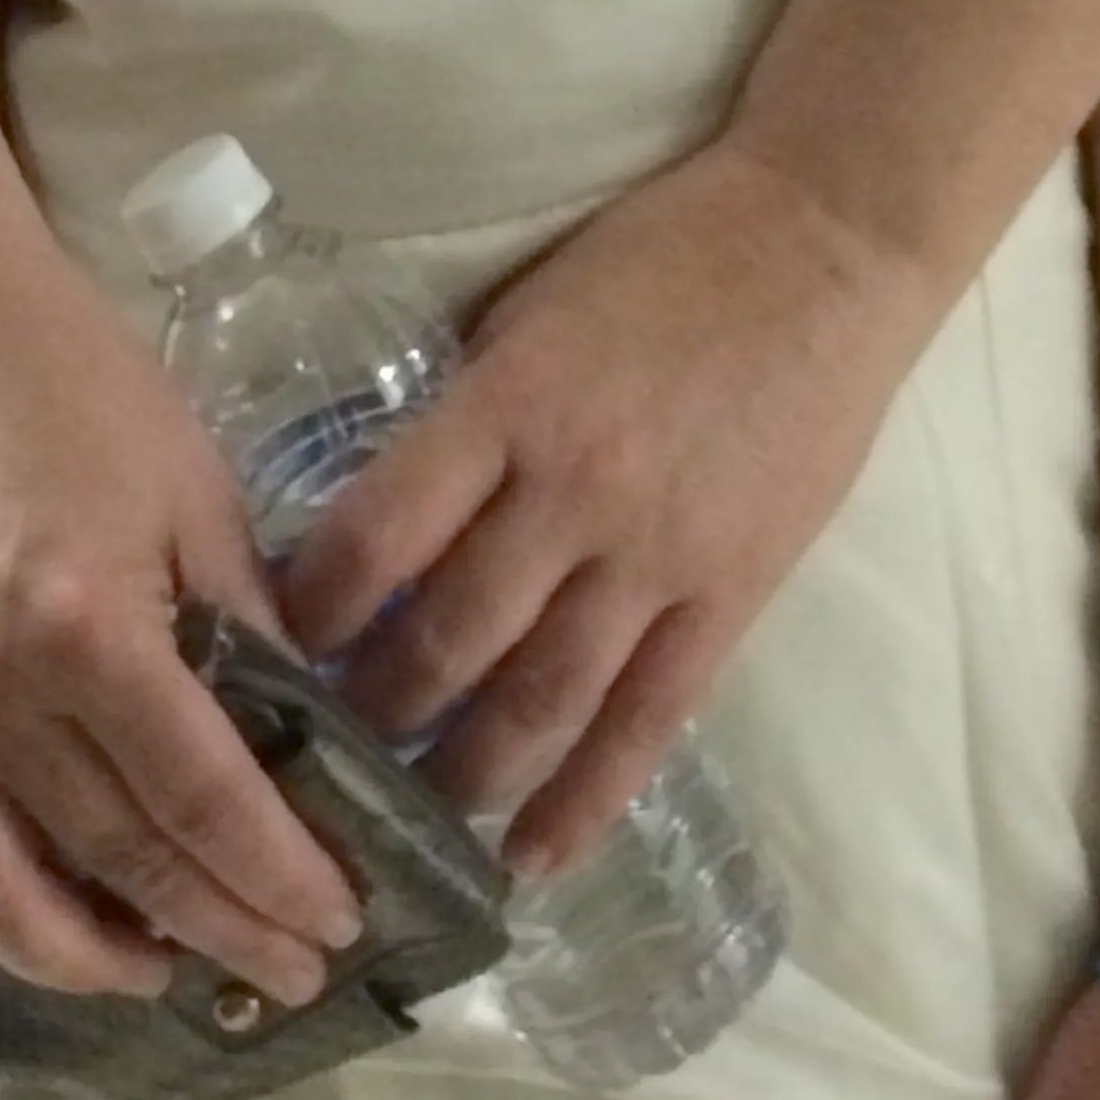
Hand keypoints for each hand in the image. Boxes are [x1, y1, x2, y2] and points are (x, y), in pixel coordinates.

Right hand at [0, 247, 362, 1010]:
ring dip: (90, 961)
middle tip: (296, 974)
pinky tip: (44, 932)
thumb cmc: (77, 389)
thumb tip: (309, 754)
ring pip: (0, 895)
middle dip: (219, 931)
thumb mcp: (197, 495)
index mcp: (85, 631)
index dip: (278, 878)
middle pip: (120, 861)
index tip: (340, 922)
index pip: (203, 803)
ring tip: (173, 976)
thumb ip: (249, 632)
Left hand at [272, 140, 941, 876]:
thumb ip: (469, 415)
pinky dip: (585, 801)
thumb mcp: (530, 307)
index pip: (377, 534)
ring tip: (406, 822)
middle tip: (320, 761)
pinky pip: (649, 722)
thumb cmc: (666, 254)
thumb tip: (393, 516)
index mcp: (510, 403)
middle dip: (370, 714)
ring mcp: (659, 555)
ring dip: (461, 775)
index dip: (311, 609)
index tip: (270, 648)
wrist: (829, 242)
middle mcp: (575, 492)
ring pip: (539, 702)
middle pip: (446, 638)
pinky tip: (531, 858)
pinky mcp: (732, 595)